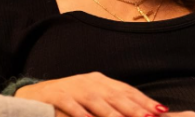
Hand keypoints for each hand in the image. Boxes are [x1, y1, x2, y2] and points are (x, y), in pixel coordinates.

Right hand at [14, 72, 167, 116]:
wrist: (34, 96)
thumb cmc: (68, 101)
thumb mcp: (91, 99)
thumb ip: (112, 105)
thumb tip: (140, 114)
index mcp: (100, 81)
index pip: (126, 90)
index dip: (143, 101)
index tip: (160, 111)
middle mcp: (89, 81)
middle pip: (115, 95)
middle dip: (133, 108)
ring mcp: (73, 87)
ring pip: (95, 100)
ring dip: (111, 113)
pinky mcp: (56, 95)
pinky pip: (70, 104)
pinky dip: (80, 113)